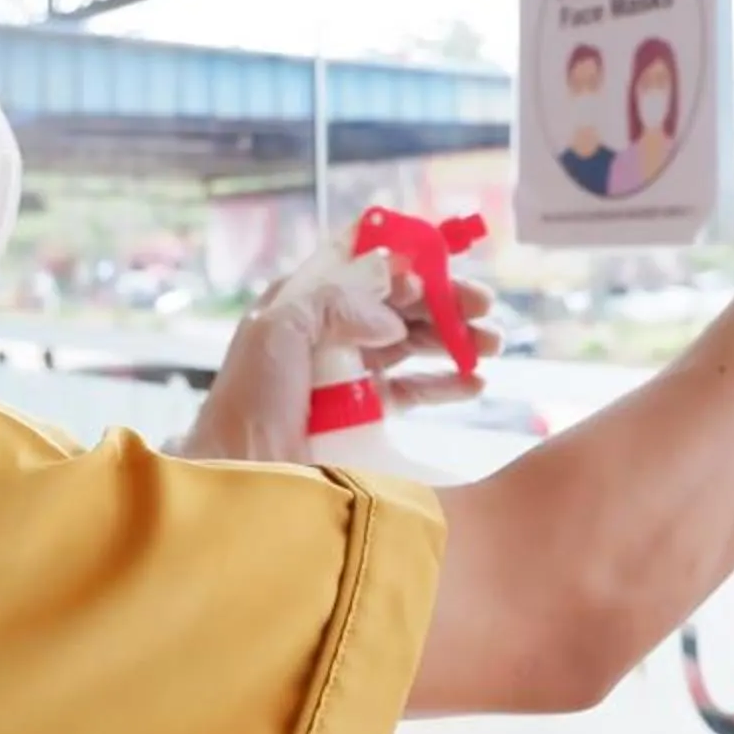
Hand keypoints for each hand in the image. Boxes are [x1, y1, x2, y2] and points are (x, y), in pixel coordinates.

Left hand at [182, 253, 502, 463]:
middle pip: (396, 304)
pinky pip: (413, 391)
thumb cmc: (250, 402)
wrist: (242, 477)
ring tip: (491, 343)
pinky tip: (474, 383)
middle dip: (442, 300)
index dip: (402, 257)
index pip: (359, 264)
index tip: (443, 256)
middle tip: (483, 305)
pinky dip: (446, 384)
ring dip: (454, 339)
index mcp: (300, 303)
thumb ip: (337, 301)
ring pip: (411, 344)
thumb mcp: (280, 330)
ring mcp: (347, 374)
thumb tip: (393, 311)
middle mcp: (326, 333)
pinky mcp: (364, 415)